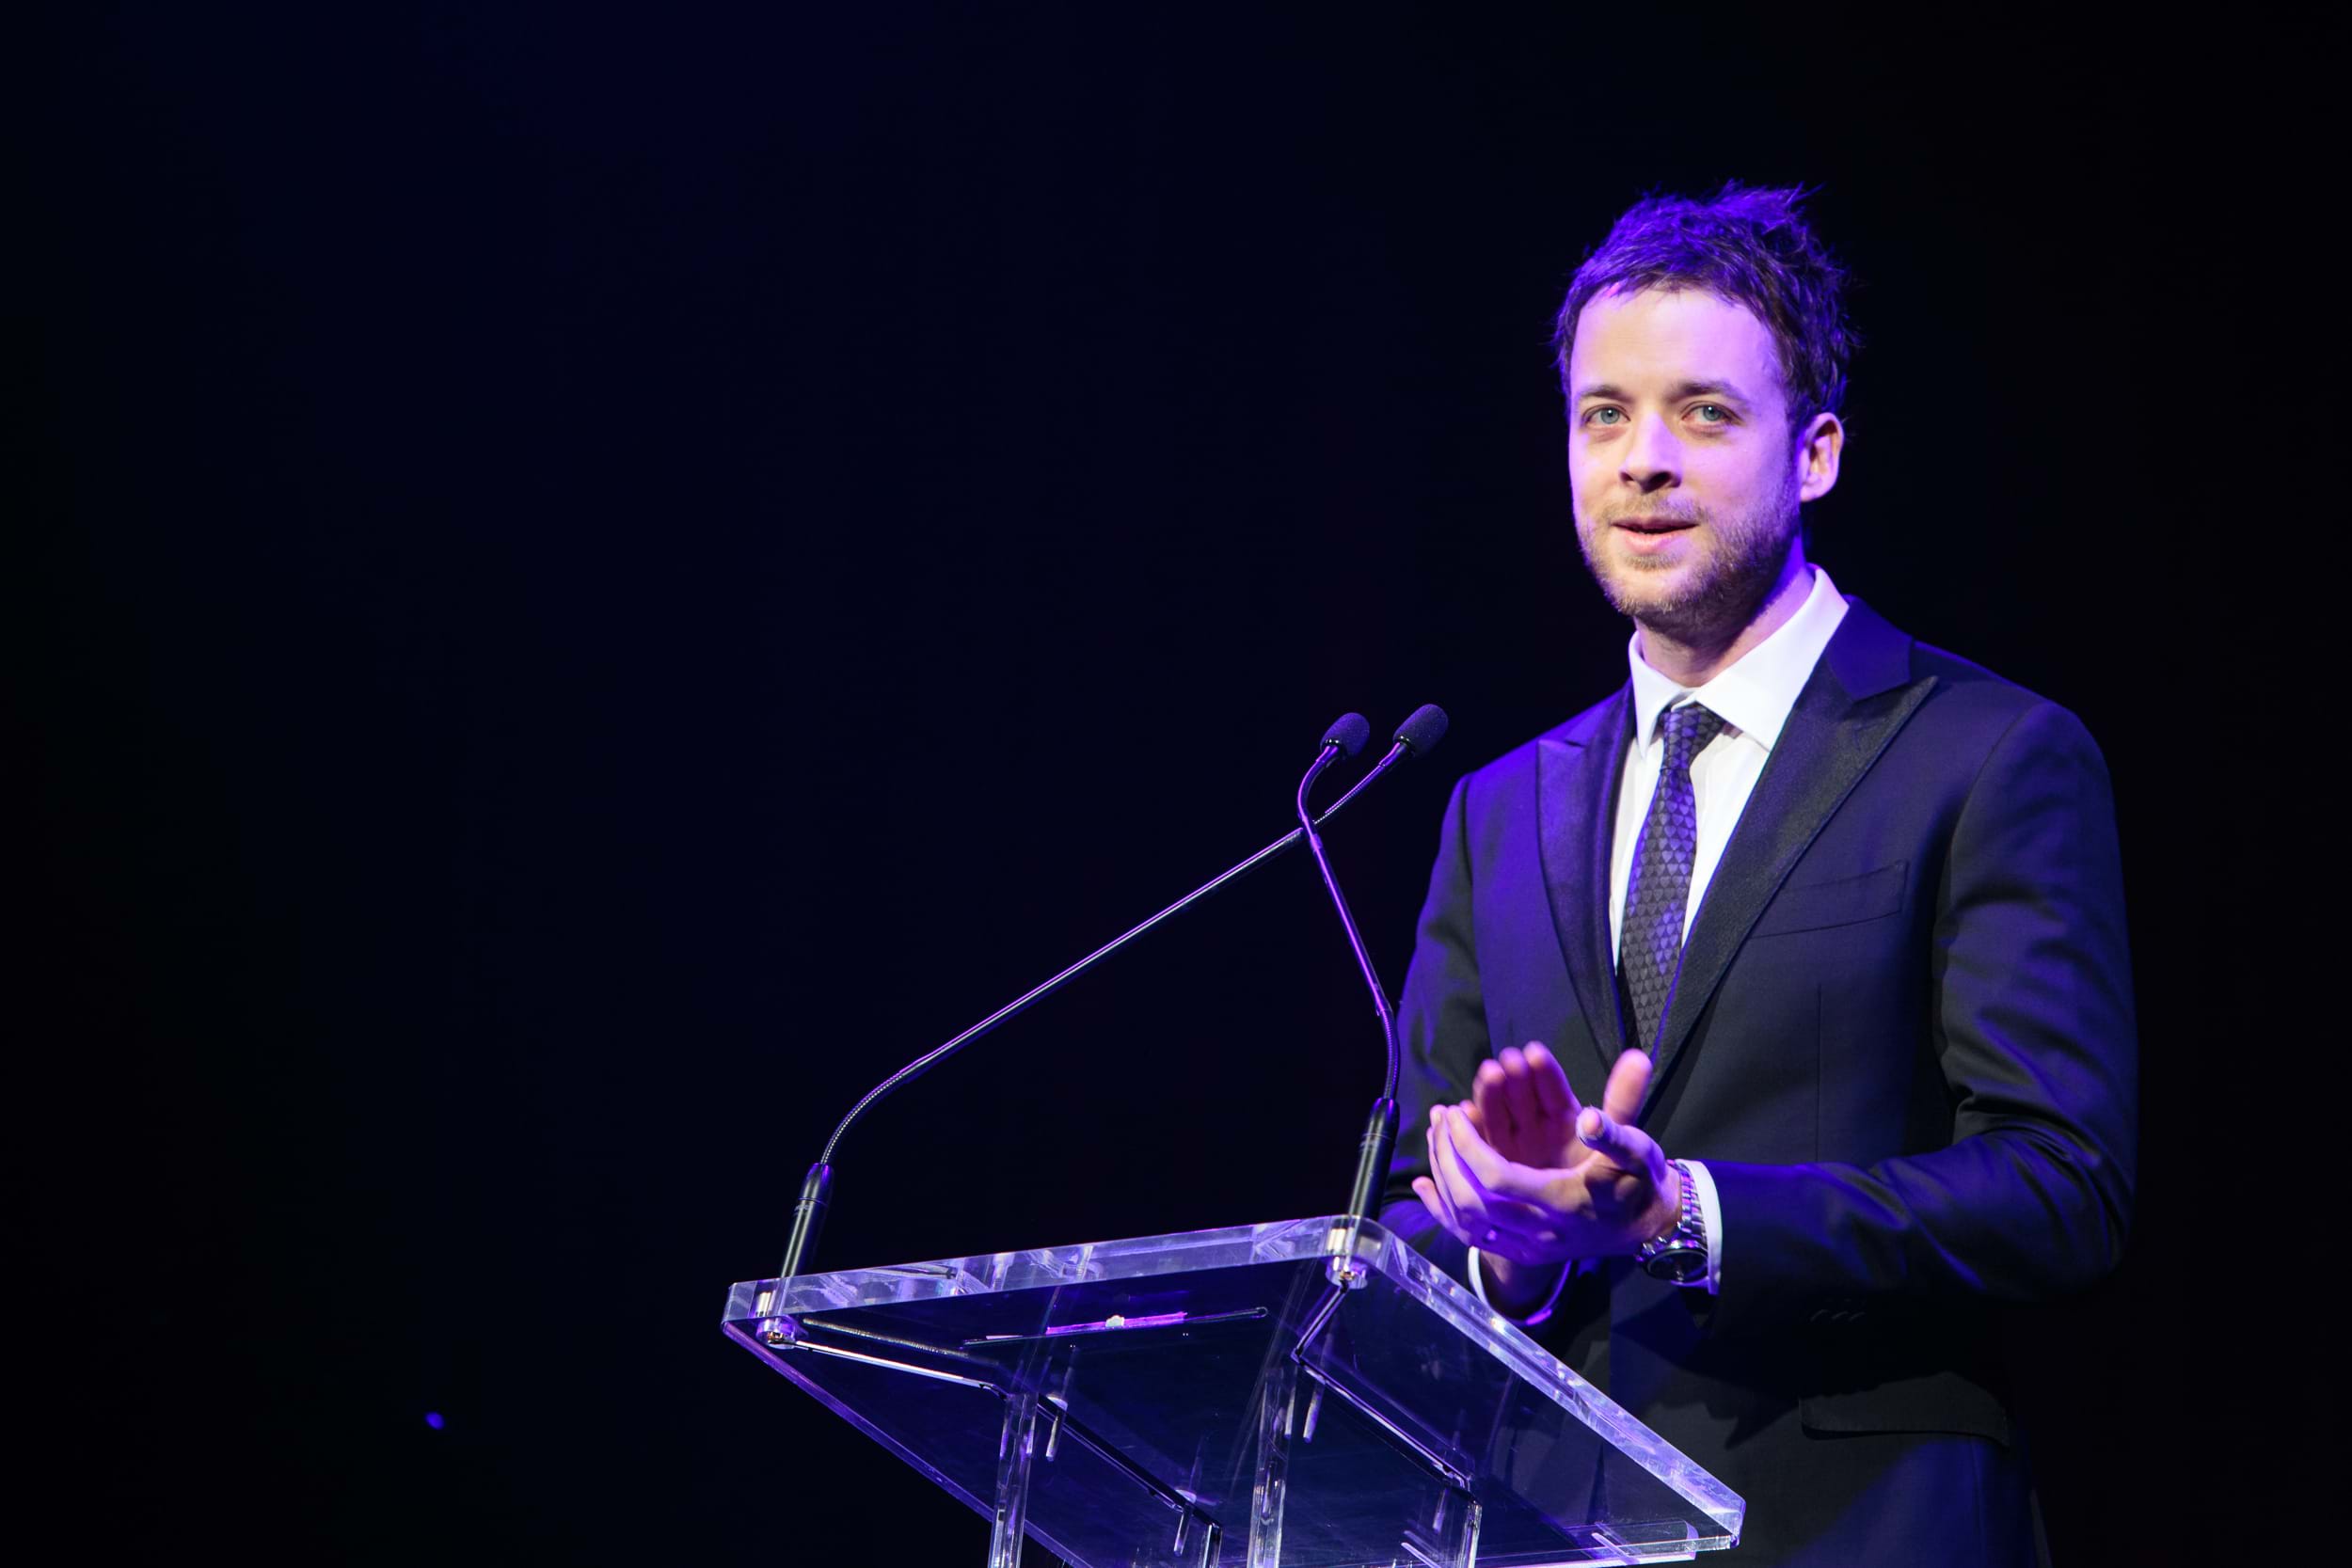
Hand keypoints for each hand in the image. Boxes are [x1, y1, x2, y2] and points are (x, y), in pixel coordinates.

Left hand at [1411, 1045, 1680, 1276]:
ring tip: (1434, 1134)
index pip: (1498, 1179)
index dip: (1470, 1145)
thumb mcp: (1638, 1148)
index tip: (1456, 1112)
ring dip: (1442, 1174)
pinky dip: (1441, 1210)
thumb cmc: (1639, 1181)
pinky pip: (1470, 1237)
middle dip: (1448, 1154)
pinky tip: (1422, 1184)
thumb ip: (1616, 1127)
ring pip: (1465, 1219)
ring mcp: (1528, 1245)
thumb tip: (1590, 1116)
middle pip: (1473, 1199)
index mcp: (1564, 1201)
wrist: (1648, 1225)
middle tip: (1441, 1117)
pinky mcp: (1521, 1251)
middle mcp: (1541, 1229)